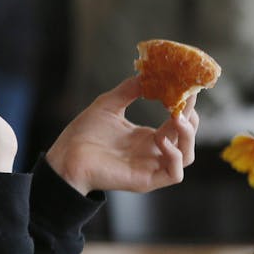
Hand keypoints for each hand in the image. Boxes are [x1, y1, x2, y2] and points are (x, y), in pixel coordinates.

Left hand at [46, 76, 197, 195]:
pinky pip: (174, 173)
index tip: (187, 88)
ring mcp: (151, 167)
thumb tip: (146, 73)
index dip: (184, 106)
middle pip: (186, 137)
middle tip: (185, 100)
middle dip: (190, 118)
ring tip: (177, 117)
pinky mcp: (146, 181)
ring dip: (187, 136)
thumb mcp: (108, 105)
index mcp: (146, 137)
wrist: (64, 157)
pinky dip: (174, 156)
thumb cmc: (83, 134)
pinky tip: (161, 140)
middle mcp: (153, 152)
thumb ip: (128, 90)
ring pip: (187, 156)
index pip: (177, 122)